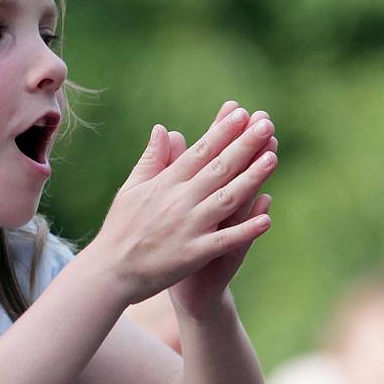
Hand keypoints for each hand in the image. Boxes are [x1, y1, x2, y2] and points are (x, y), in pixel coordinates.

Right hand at [94, 102, 275, 303]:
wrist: (111, 270)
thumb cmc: (121, 227)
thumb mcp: (132, 187)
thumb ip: (152, 159)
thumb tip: (162, 129)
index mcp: (165, 183)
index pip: (199, 152)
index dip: (222, 132)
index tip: (241, 113)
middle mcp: (179, 201)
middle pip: (218, 169)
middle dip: (244, 145)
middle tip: (266, 124)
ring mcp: (188, 227)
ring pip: (226, 198)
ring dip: (251, 178)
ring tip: (272, 157)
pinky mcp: (193, 253)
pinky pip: (224, 240)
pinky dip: (245, 230)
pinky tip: (266, 218)